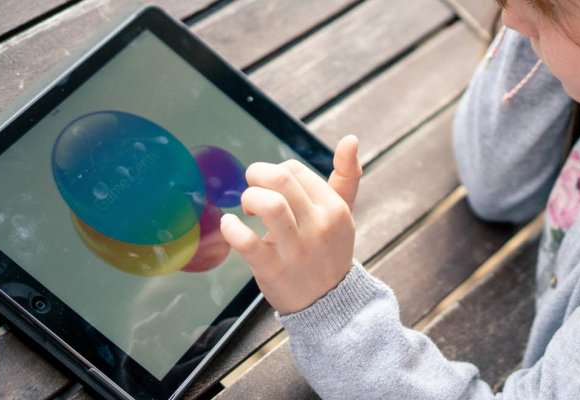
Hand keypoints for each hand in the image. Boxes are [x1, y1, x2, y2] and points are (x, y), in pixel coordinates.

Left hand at [220, 136, 362, 314]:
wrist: (330, 303)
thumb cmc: (329, 251)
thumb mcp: (342, 214)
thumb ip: (347, 176)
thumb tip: (350, 138)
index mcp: (334, 207)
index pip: (294, 170)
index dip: (274, 174)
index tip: (271, 191)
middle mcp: (320, 225)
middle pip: (281, 180)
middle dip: (256, 177)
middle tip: (251, 189)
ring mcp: (298, 248)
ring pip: (269, 205)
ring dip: (248, 199)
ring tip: (246, 210)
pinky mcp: (275, 269)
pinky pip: (247, 242)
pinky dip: (231, 229)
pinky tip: (229, 226)